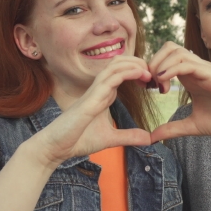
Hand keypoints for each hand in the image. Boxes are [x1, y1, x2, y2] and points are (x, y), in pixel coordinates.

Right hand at [35, 56, 152, 166]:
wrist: (56, 148)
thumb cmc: (78, 140)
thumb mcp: (110, 139)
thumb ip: (129, 136)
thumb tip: (149, 139)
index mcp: (103, 94)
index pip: (122, 72)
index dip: (138, 71)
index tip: (153, 81)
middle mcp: (99, 89)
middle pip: (119, 62)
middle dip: (138, 63)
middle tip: (154, 73)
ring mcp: (94, 91)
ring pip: (115, 65)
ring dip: (134, 64)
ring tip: (149, 72)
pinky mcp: (90, 99)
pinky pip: (110, 79)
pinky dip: (127, 73)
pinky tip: (140, 76)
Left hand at [148, 42, 210, 143]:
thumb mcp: (193, 126)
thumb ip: (172, 129)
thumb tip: (151, 137)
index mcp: (191, 78)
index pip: (166, 58)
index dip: (152, 69)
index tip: (149, 90)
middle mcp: (198, 70)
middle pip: (168, 48)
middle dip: (153, 62)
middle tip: (151, 84)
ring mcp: (206, 70)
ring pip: (176, 51)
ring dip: (161, 64)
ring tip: (158, 85)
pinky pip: (189, 63)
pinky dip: (172, 69)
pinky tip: (165, 83)